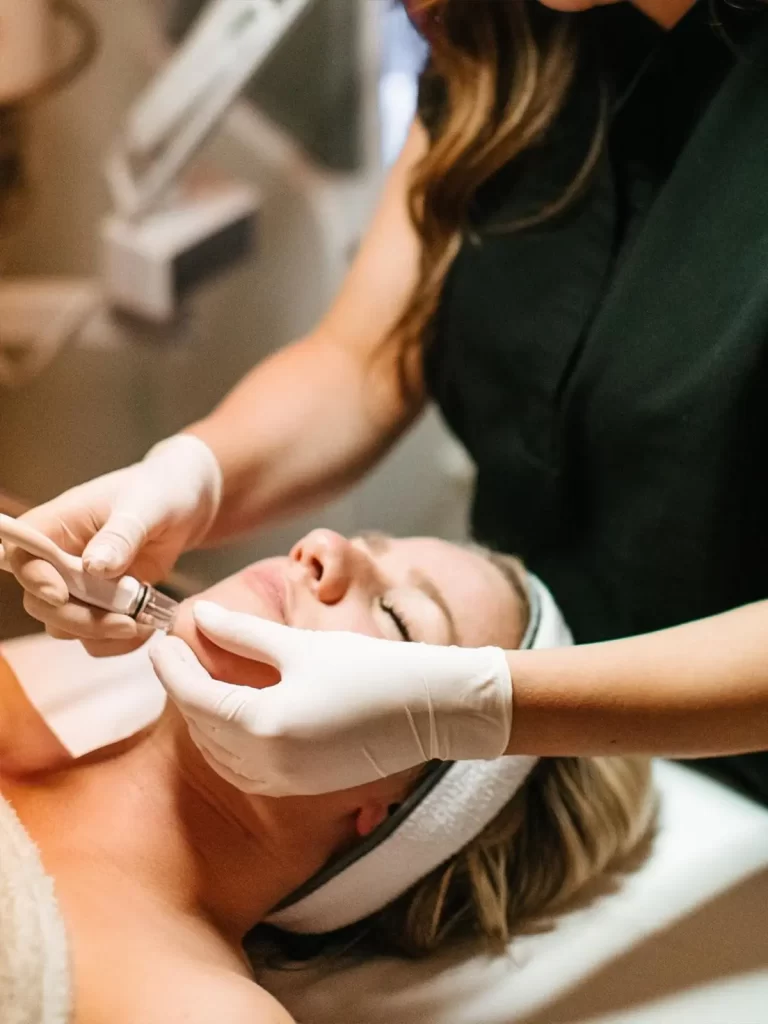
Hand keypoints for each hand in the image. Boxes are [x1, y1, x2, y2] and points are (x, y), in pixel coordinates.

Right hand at [4, 435, 220, 655]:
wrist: (188, 505)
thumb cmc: (162, 491)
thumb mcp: (146, 507)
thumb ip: (120, 536)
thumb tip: (93, 566)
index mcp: (59, 523)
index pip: (22, 555)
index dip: (34, 579)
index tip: (61, 594)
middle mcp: (61, 556)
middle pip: (40, 601)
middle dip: (77, 618)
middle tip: (124, 622)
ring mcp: (80, 584)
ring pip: (65, 623)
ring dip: (100, 633)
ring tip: (142, 623)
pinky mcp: (102, 603)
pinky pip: (95, 635)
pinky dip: (118, 640)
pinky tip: (147, 625)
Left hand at [149, 600, 512, 795]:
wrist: (433, 709)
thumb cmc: (373, 669)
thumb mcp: (303, 646)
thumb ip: (244, 634)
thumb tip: (201, 616)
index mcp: (265, 724)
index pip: (195, 696)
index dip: (171, 667)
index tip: (160, 640)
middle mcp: (269, 763)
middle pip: (202, 728)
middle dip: (183, 690)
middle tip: (176, 655)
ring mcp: (286, 781)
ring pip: (220, 755)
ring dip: (203, 720)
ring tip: (199, 682)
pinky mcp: (302, 787)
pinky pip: (245, 770)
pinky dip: (228, 744)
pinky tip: (233, 717)